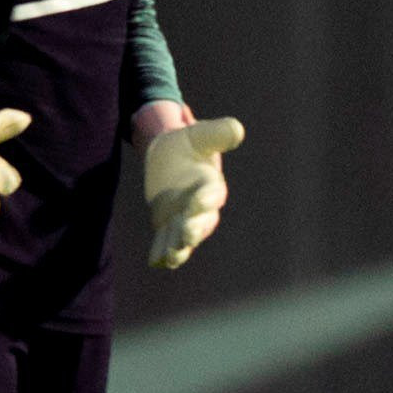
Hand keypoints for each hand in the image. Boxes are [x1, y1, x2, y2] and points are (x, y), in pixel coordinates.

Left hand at [144, 115, 244, 269]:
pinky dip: (160, 252)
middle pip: (202, 222)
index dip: (206, 199)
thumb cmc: (188, 144)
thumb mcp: (200, 135)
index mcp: (211, 185)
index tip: (197, 202)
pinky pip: (165, 240)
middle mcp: (201, 207)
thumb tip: (237, 130)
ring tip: (172, 258)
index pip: (212, 195)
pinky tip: (156, 262)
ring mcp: (184, 217)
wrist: (169, 156)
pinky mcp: (167, 223)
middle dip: (194, 230)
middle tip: (187, 236)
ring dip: (179, 248)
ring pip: (184, 236)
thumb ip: (219, 133)